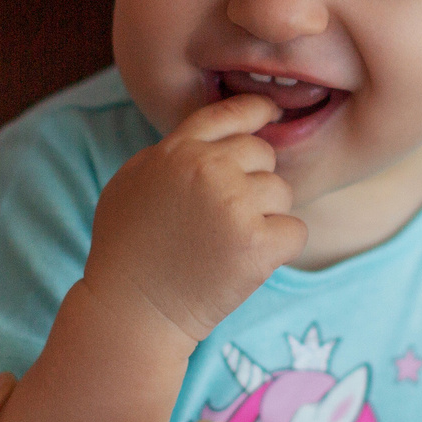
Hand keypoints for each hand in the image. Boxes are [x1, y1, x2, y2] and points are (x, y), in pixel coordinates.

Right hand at [85, 93, 305, 347]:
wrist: (132, 311)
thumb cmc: (126, 250)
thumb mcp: (132, 181)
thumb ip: (171, 153)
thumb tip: (212, 140)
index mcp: (177, 150)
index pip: (231, 113)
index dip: (257, 111)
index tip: (272, 113)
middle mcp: (207, 168)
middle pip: (263, 154)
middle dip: (253, 182)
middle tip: (223, 219)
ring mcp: (234, 204)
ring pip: (281, 193)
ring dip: (264, 217)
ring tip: (226, 244)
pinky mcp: (257, 244)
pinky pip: (295, 230)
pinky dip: (279, 248)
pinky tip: (247, 261)